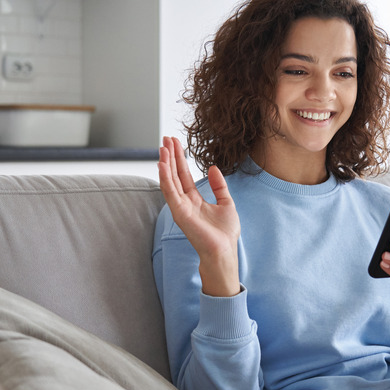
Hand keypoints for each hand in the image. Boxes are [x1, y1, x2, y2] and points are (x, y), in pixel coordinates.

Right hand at [158, 136, 240, 296]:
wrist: (224, 250)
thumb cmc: (225, 233)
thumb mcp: (226, 203)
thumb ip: (219, 186)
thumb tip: (213, 167)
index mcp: (195, 199)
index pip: (184, 175)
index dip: (180, 159)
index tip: (176, 143)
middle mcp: (185, 202)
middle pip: (175, 174)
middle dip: (170, 156)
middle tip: (166, 138)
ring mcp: (180, 207)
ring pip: (170, 180)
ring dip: (165, 163)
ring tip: (163, 147)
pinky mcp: (179, 213)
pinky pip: (169, 192)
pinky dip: (165, 177)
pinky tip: (162, 164)